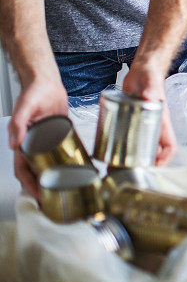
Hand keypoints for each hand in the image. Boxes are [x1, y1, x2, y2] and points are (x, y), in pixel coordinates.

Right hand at [8, 74, 68, 199]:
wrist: (47, 82)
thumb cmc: (33, 93)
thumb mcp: (25, 107)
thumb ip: (18, 124)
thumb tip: (15, 144)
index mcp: (23, 142)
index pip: (23, 170)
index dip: (29, 185)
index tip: (38, 197)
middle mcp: (34, 144)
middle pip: (37, 171)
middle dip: (43, 187)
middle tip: (55, 199)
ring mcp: (47, 141)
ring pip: (49, 164)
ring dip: (55, 177)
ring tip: (68, 190)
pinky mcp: (59, 135)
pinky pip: (62, 152)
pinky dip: (67, 161)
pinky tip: (77, 169)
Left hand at [123, 62, 175, 165]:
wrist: (142, 70)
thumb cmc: (150, 75)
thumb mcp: (151, 82)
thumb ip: (151, 88)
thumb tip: (150, 97)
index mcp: (162, 121)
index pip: (169, 145)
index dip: (165, 159)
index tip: (154, 168)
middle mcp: (153, 125)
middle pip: (153, 151)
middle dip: (144, 164)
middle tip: (129, 172)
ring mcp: (142, 124)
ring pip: (140, 146)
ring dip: (131, 158)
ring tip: (116, 167)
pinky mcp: (131, 120)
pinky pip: (130, 137)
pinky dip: (122, 146)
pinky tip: (109, 151)